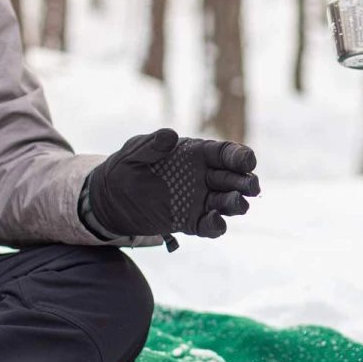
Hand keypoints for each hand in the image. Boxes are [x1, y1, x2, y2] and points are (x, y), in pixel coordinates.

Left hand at [85, 129, 259, 243]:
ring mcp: (199, 201)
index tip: (248, 161)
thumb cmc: (124, 168)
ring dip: (235, 203)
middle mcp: (204, 177)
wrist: (110, 199)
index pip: (226, 154)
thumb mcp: (133, 152)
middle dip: (245, 182)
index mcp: (196, 155)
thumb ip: (151, 145)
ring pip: (226, 202)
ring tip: (239, 204)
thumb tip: (169, 135)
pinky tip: (216, 222)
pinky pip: (209, 225)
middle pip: (233, 179)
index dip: (240, 157)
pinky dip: (216, 225)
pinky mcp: (190, 222)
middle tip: (252, 187)